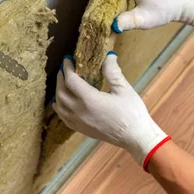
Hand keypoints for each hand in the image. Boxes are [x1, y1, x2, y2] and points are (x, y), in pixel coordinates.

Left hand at [54, 53, 168, 169]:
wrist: (135, 137)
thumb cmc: (132, 113)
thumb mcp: (124, 90)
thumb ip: (113, 72)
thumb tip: (109, 55)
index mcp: (90, 100)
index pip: (71, 80)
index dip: (67, 68)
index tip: (68, 59)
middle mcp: (80, 112)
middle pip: (61, 92)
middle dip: (60, 78)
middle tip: (64, 69)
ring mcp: (79, 122)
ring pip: (59, 106)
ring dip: (58, 92)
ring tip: (62, 83)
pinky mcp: (81, 130)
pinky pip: (63, 117)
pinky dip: (59, 107)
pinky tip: (61, 102)